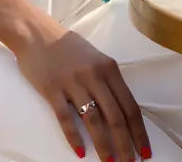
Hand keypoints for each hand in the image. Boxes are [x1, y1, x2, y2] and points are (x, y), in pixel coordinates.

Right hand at [6, 12, 150, 160]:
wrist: (36, 33)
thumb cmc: (68, 47)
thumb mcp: (95, 58)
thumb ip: (108, 80)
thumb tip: (123, 111)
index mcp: (108, 68)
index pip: (129, 106)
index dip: (139, 132)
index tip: (144, 152)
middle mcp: (94, 75)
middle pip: (115, 117)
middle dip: (125, 145)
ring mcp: (73, 82)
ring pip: (94, 121)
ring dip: (103, 145)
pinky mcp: (53, 89)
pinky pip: (66, 118)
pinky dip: (74, 138)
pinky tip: (80, 152)